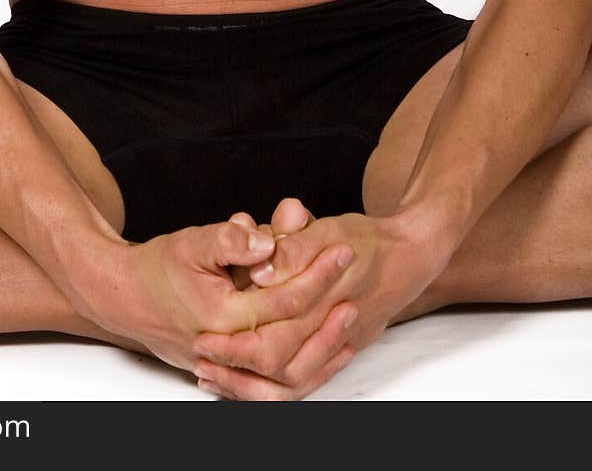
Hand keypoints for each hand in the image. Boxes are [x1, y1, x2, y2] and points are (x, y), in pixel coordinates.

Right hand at [91, 213, 357, 375]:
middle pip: (292, 342)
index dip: (315, 272)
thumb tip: (266, 240)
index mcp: (220, 316)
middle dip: (327, 311)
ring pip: (285, 372)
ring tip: (348, 320)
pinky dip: (302, 362)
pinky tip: (323, 346)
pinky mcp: (226, 370)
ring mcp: (226, 365)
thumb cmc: (156, 267)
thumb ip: (229, 240)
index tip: (340, 248)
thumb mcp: (191, 241)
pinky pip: (272, 378)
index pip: (283, 299)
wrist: (122, 298)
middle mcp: (227, 348)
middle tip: (354, 282)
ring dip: (321, 346)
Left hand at [191, 199, 444, 398]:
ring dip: (249, 383)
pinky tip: (247, 377)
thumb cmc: (367, 239)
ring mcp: (337, 344)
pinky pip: (306, 378)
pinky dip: (275, 383)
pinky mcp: (341, 347)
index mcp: (321, 304)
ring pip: (291, 381)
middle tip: (200, 359)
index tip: (202, 337)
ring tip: (212, 376)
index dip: (234, 343)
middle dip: (235, 367)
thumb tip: (263, 267)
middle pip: (276, 366)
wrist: (412, 256)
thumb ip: (294, 248)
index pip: (271, 338)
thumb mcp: (328, 230)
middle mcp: (328, 331)